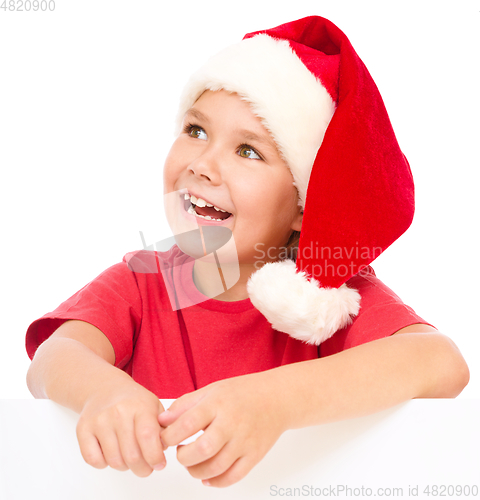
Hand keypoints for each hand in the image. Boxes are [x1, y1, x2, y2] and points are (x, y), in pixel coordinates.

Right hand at [76, 380, 165, 476]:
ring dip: (125, 466)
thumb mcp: (154, 406)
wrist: (105, 388)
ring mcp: (99, 420)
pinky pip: (94, 460)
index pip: (148, 437)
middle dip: (143, 469)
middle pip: (132, 455)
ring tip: (130, 457)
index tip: (159, 464)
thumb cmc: (133, 401)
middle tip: (146, 467)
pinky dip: (104, 463)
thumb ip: (163, 428)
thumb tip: (163, 448)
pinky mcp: (83, 429)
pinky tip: (112, 452)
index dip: (155, 457)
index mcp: (140, 406)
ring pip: (114, 461)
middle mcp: (119, 412)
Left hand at [158, 371, 288, 486]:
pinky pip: (233, 476)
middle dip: (183, 456)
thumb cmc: (242, 392)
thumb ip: (185, 405)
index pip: (187, 423)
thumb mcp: (211, 390)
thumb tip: (162, 422)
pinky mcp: (254, 455)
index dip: (170, 436)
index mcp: (218, 403)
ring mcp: (245, 441)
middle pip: (201, 449)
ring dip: (196, 471)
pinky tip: (207, 476)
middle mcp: (232, 422)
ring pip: (216, 467)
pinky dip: (216, 482)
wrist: (277, 397)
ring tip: (192, 463)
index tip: (165, 439)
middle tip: (180, 451)